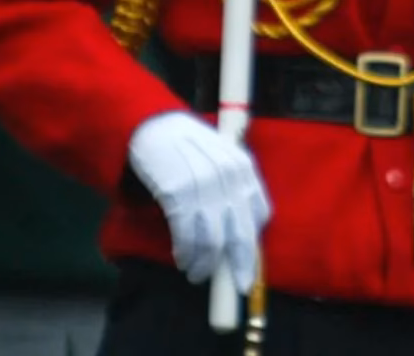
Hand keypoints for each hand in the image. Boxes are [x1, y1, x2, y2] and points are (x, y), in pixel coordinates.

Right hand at [127, 111, 270, 290]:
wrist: (153, 127)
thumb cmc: (189, 148)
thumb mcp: (221, 159)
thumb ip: (234, 188)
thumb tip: (243, 234)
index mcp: (243, 166)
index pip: (260, 213)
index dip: (254, 242)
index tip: (248, 261)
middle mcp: (228, 176)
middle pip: (241, 233)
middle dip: (240, 265)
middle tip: (238, 286)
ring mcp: (203, 185)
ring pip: (212, 241)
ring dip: (205, 265)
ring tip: (197, 274)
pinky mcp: (177, 193)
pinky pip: (186, 236)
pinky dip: (186, 254)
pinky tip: (183, 260)